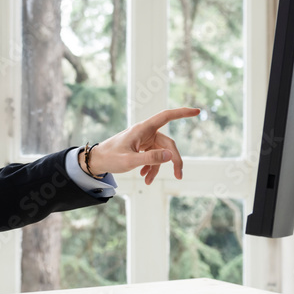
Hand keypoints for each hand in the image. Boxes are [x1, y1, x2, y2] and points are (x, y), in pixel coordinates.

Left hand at [85, 107, 199, 184]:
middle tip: (179, 176)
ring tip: (148, 182)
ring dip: (158, 168)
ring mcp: (144, 140)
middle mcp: (145, 132)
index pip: (166, 116)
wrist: (96, 160)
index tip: (196, 111)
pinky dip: (150, 167)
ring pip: (161, 153)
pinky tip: (145, 177)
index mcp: (143, 129)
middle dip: (174, 160)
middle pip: (168, 143)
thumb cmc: (110, 157)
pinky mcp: (141, 147)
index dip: (182, 113)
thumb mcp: (130, 160)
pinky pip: (153, 156)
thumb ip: (150, 158)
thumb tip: (171, 155)